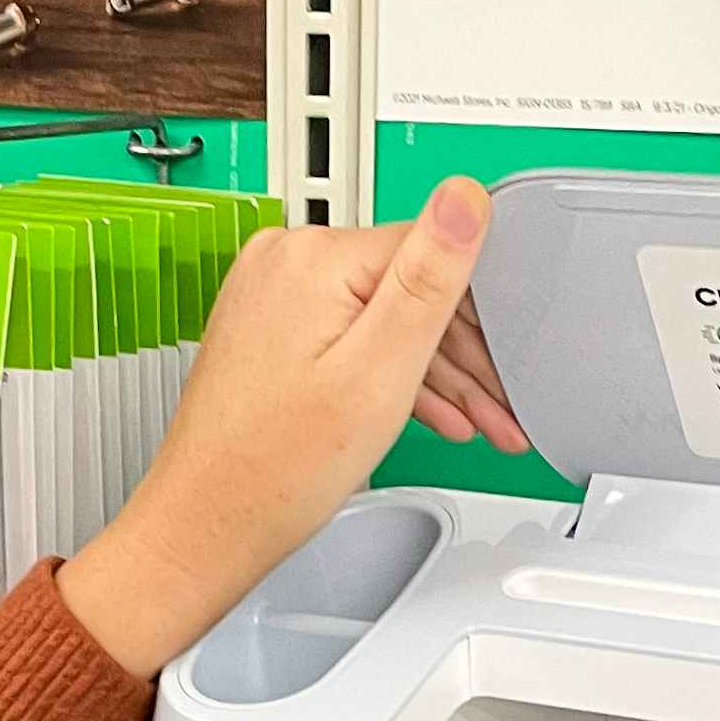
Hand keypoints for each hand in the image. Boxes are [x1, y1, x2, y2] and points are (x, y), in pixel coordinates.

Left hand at [56, 178, 530, 678]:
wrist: (207, 525)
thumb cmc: (276, 468)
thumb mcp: (380, 371)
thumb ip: (429, 278)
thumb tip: (465, 196)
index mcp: (315, 258)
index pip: (432, 252)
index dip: (483, 312)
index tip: (512, 359)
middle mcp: (286, 261)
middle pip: (407, 287)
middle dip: (463, 353)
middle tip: (504, 406)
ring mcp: (273, 295)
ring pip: (381, 317)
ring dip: (433, 370)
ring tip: (481, 420)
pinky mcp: (270, 329)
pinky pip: (349, 336)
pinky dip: (389, 374)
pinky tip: (428, 411)